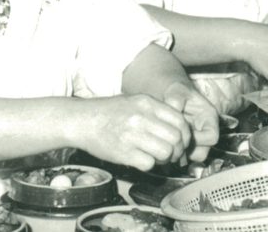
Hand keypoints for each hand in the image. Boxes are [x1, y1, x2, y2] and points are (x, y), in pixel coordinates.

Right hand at [70, 94, 195, 171]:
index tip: (183, 143)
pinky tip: (143, 161)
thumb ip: (157, 111)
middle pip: (176, 138)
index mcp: (148, 103)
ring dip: (166, 159)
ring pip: (166, 152)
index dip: (186, 135)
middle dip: (179, 150)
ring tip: (158, 158)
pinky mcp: (123, 153)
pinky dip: (150, 165)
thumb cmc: (109, 112)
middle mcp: (142, 117)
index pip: (180, 121)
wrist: (81, 120)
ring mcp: (132, 135)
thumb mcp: (135, 101)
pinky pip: (149, 163)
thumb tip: (179, 128)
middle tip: (174, 155)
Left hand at [161, 81, 219, 162]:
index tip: (183, 134)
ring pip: (191, 157)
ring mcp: (194, 139)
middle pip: (202, 152)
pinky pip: (181, 157)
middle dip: (186, 150)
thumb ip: (175, 100)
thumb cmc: (176, 91)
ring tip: (166, 145)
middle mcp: (204, 131)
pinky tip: (163, 146)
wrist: (168, 94)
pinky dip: (172, 154)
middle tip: (171, 143)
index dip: (199, 139)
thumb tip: (174, 112)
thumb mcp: (177, 91)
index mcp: (209, 117)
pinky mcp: (183, 144)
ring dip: (179, 154)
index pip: (212, 137)